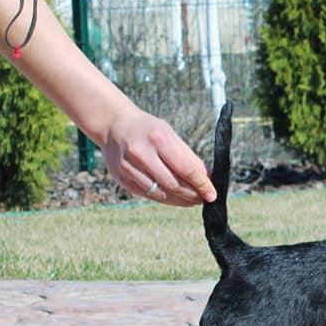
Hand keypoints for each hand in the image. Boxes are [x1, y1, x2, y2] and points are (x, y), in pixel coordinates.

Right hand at [102, 105, 216, 206]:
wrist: (113, 125)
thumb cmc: (148, 130)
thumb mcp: (170, 134)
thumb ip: (188, 157)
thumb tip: (207, 179)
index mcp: (158, 139)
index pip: (186, 169)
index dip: (202, 184)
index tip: (212, 195)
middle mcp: (141, 154)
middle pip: (174, 184)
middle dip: (193, 195)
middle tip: (204, 199)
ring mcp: (129, 168)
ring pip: (162, 193)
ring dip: (181, 200)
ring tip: (193, 200)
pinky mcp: (122, 179)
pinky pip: (149, 195)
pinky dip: (166, 199)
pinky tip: (176, 198)